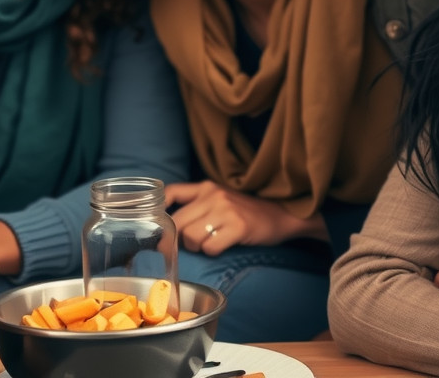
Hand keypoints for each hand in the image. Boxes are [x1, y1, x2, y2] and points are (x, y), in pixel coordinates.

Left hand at [166, 181, 327, 253]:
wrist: (281, 215)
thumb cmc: (245, 211)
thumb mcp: (219, 198)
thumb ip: (195, 204)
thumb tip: (166, 223)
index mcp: (205, 187)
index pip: (170, 193)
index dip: (158, 211)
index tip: (157, 226)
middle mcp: (213, 195)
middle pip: (177, 222)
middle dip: (180, 238)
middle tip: (191, 244)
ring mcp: (226, 210)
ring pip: (191, 237)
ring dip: (197, 247)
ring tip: (210, 243)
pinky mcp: (238, 227)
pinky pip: (210, 247)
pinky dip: (212, 252)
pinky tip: (222, 247)